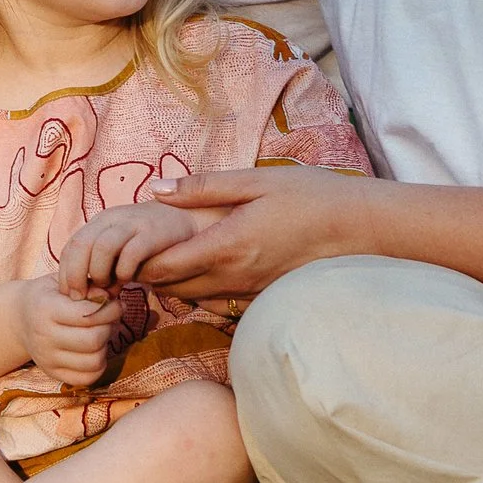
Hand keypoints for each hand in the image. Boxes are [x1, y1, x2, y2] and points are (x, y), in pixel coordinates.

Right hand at [11, 279, 121, 387]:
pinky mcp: (52, 373)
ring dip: (105, 347)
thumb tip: (110, 298)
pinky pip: (87, 378)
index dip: (110, 309)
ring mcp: (47, 359)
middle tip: (109, 320)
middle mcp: (44, 337)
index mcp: (45, 309)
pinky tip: (94, 350)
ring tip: (100, 334)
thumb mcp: (62, 282)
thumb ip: (87, 286)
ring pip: (93, 362)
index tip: (116, 305)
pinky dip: (98, 365)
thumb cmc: (48, 296)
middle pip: (93, 340)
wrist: (19, 319)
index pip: (88, 315)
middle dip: (108, 328)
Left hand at [55, 200, 217, 299]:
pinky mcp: (154, 232)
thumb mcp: (123, 251)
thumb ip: (106, 267)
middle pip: (80, 245)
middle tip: (83, 298)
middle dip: (76, 276)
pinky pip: (130, 253)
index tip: (71, 295)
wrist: (192, 220)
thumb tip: (88, 294)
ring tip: (109, 290)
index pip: (71, 246)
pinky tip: (129, 281)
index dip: (66, 273)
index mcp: (101, 222)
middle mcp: (113, 218)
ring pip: (101, 248)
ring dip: (100, 274)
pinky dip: (124, 271)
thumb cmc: (154, 243)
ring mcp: (133, 223)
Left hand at [134, 166, 374, 299]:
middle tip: (131, 253)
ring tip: (158, 257)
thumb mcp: (253, 181)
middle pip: (171, 288)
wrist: (357, 227)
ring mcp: (249, 292)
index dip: (136, 260)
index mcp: (226, 245)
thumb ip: (202, 188)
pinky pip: (217, 301)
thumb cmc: (307, 195)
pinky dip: (197, 289)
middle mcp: (233, 276)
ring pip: (192, 298)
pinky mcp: (261, 297)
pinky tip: (198, 266)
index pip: (163, 265)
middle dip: (146, 274)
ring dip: (170, 283)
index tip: (124, 245)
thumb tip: (156, 191)